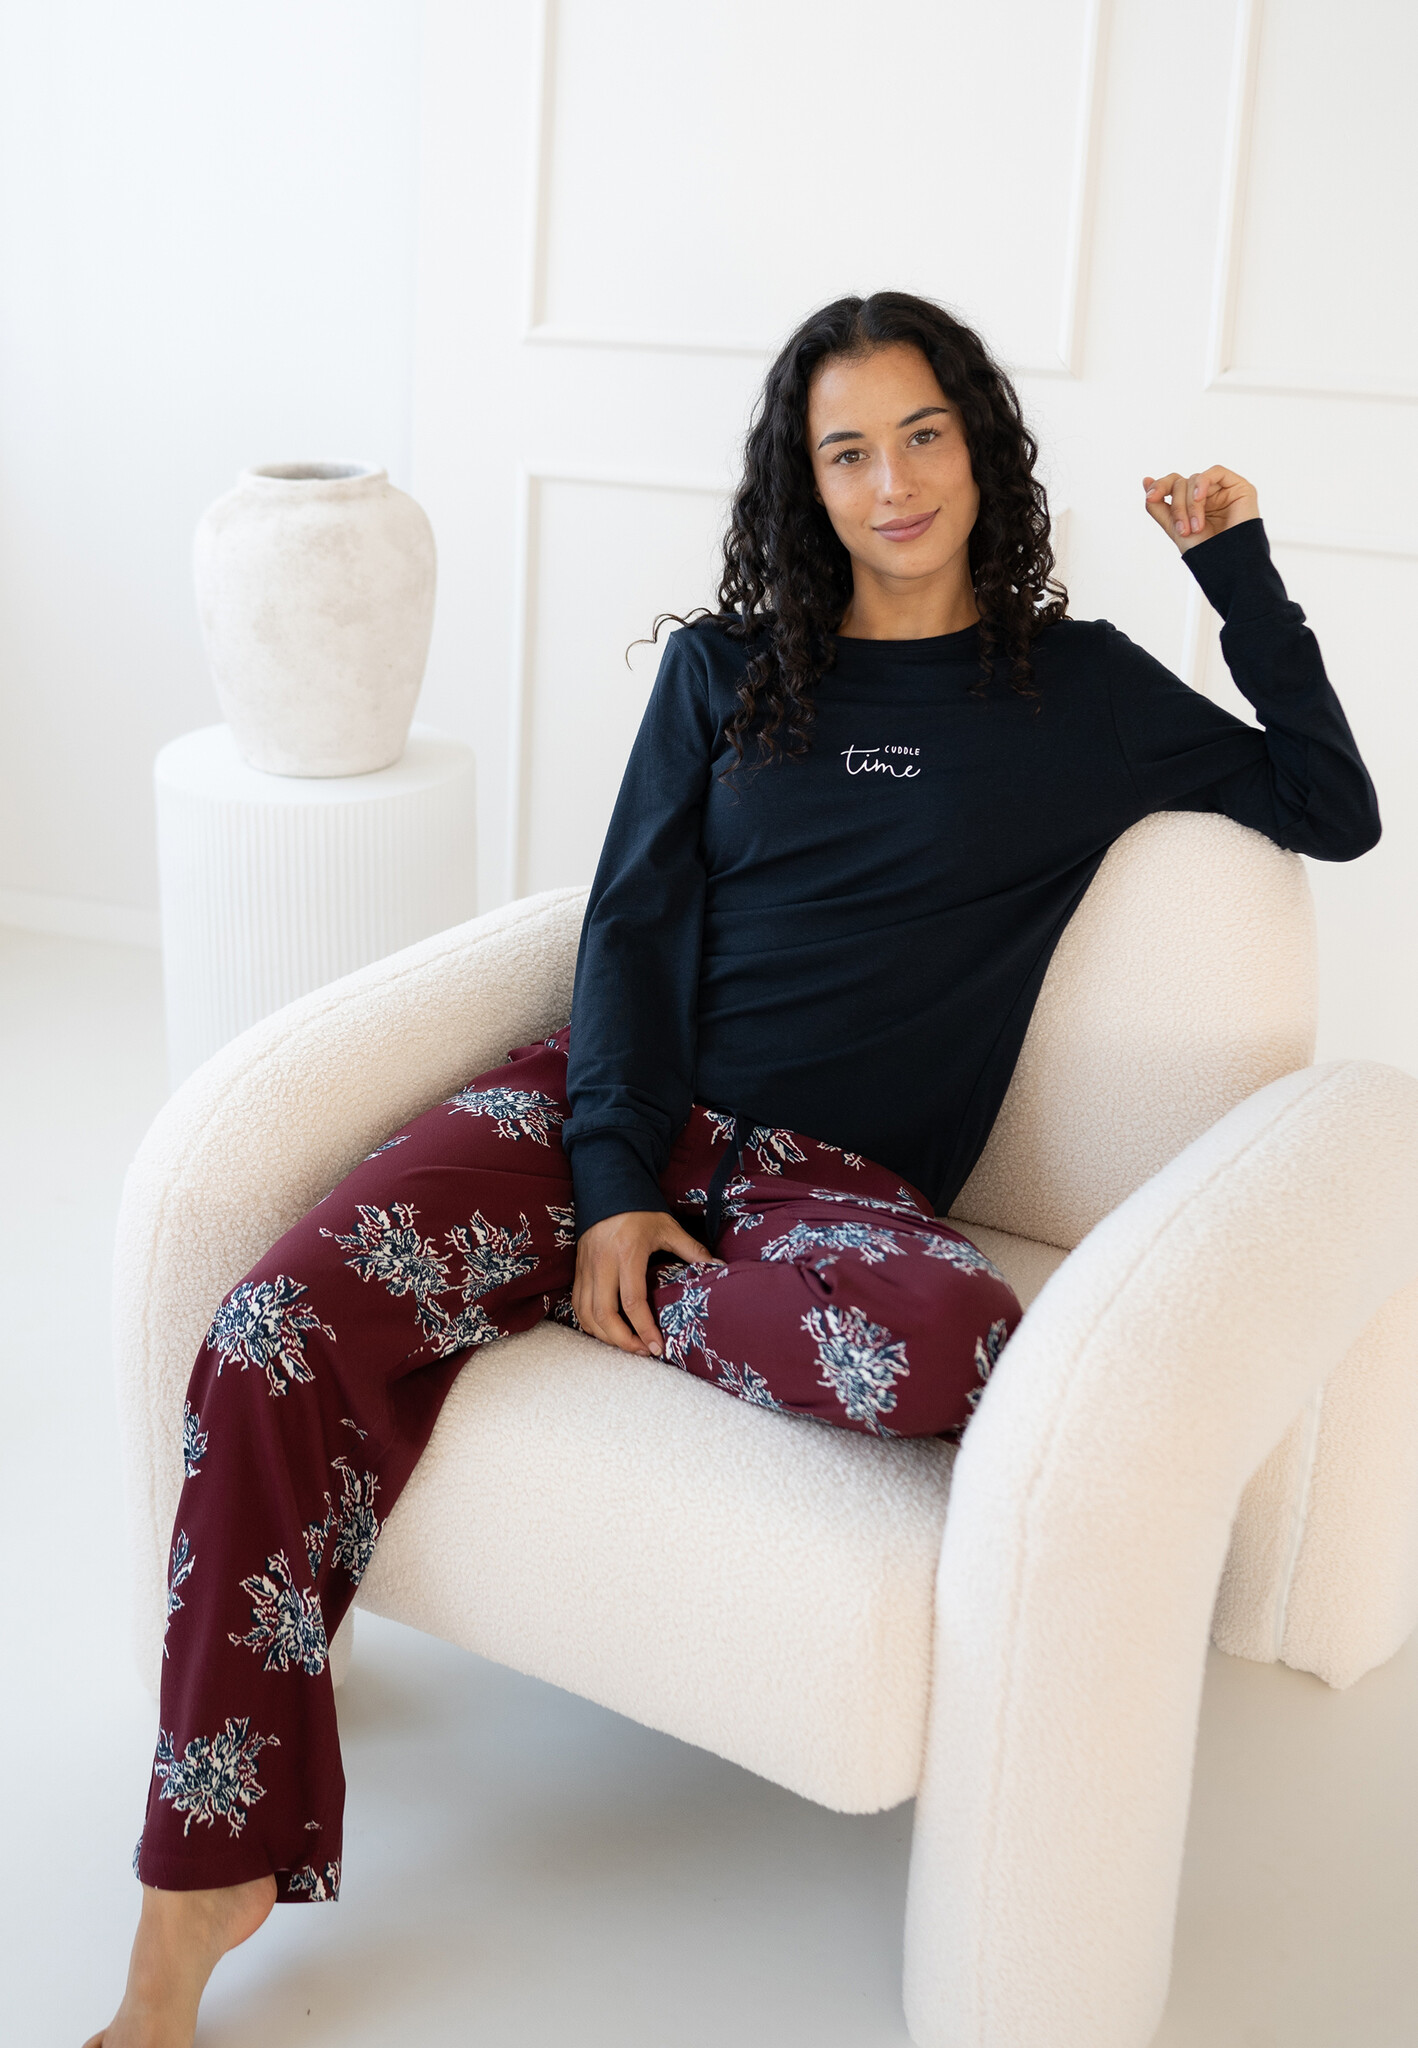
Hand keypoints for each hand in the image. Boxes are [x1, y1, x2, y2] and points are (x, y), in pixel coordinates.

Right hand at [572, 1209, 720, 1356]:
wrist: (607, 1188)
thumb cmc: (640, 1209)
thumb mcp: (668, 1227)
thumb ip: (692, 1250)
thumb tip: (718, 1266)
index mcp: (627, 1253)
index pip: (632, 1301)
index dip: (644, 1328)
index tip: (657, 1347)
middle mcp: (602, 1263)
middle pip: (603, 1314)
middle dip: (623, 1341)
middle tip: (643, 1351)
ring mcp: (586, 1268)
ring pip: (586, 1314)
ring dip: (605, 1336)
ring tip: (628, 1345)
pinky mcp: (578, 1270)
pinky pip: (577, 1305)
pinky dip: (590, 1324)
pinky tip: (607, 1331)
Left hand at [1142, 466, 1259, 553]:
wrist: (1227, 563)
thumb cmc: (1204, 550)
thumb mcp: (1173, 526)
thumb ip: (1158, 505)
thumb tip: (1146, 481)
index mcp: (1192, 503)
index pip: (1173, 484)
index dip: (1160, 486)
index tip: (1151, 497)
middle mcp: (1207, 495)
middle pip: (1182, 483)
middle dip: (1178, 506)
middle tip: (1183, 529)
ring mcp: (1222, 490)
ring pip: (1195, 479)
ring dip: (1190, 504)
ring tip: (1196, 527)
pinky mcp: (1239, 487)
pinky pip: (1215, 472)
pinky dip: (1202, 484)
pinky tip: (1200, 498)